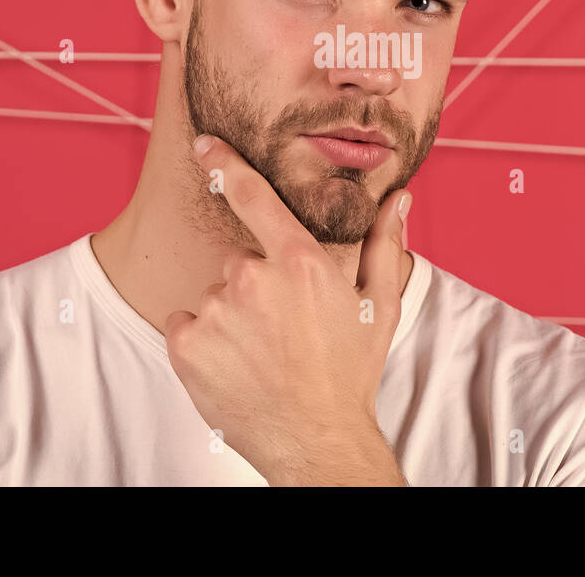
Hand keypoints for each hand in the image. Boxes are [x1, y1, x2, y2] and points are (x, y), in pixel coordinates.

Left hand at [164, 133, 411, 485]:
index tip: (204, 143)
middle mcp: (255, 277)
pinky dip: (203, 341)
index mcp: (302, 262)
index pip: (255, 196)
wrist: (316, 442)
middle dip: (254, 285)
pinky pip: (186, 323)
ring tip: (261, 354)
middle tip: (281, 328)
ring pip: (214, 294)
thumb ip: (384, 245)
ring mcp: (217, 310)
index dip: (226, 163)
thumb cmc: (350, 374)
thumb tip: (398, 199)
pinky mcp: (187, 342)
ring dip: (230, 316)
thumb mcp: (379, 307)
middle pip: (239, 260)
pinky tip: (234, 366)